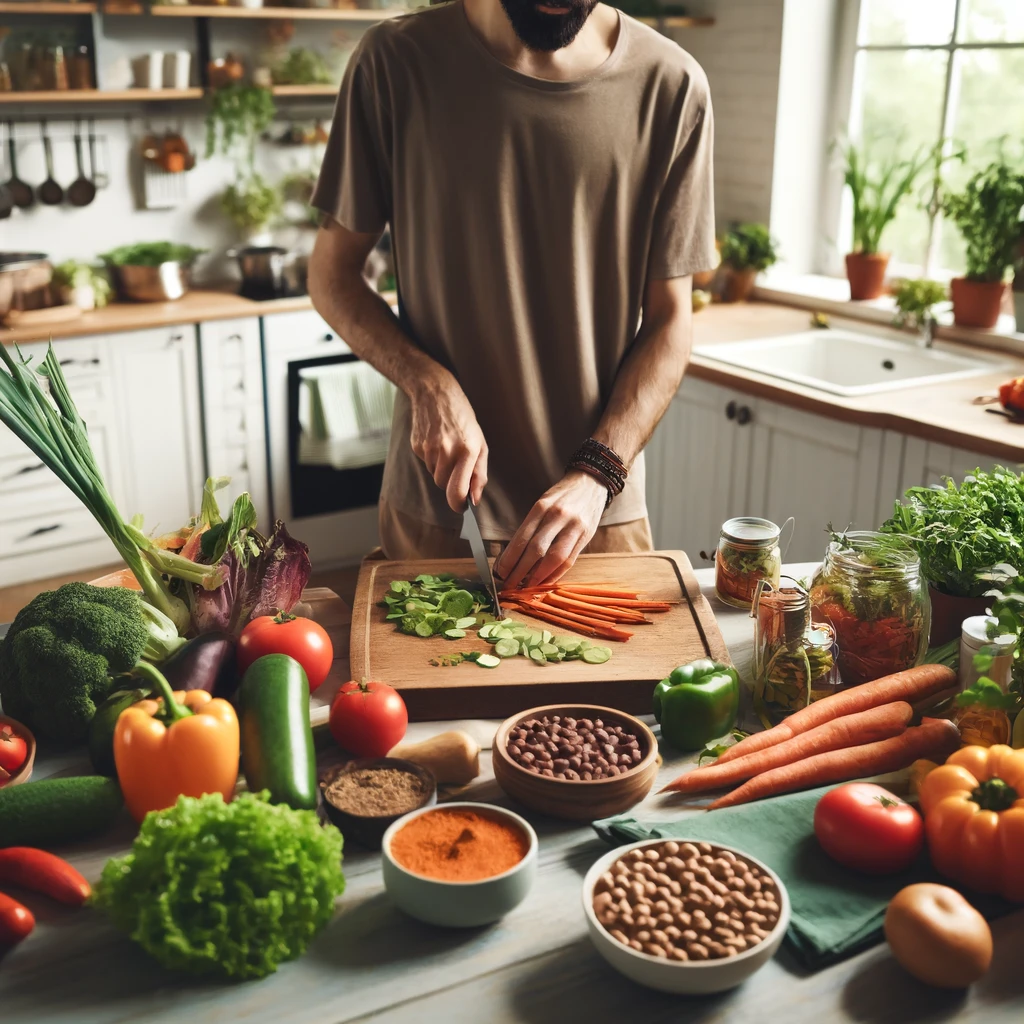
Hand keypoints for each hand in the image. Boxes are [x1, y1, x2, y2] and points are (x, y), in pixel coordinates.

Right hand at [409, 372, 487, 511]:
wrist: (436, 393)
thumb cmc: (464, 419)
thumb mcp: (480, 443)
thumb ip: (479, 474)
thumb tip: (475, 499)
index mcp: (466, 451)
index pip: (457, 492)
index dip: (458, 504)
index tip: (462, 505)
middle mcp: (446, 451)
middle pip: (444, 486)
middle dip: (451, 482)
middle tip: (457, 464)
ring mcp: (429, 448)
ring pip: (434, 475)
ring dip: (442, 469)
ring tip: (448, 448)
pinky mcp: (417, 446)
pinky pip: (426, 463)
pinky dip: (432, 459)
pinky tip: (437, 441)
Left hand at [494, 471, 606, 588]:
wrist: (591, 482)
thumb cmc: (562, 495)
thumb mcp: (543, 503)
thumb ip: (531, 527)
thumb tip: (513, 555)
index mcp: (541, 507)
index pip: (522, 537)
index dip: (510, 558)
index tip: (500, 571)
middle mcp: (557, 516)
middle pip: (535, 550)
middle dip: (520, 571)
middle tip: (509, 585)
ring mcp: (574, 527)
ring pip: (553, 558)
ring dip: (538, 577)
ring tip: (525, 588)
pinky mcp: (585, 536)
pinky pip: (569, 560)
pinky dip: (555, 574)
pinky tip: (544, 582)